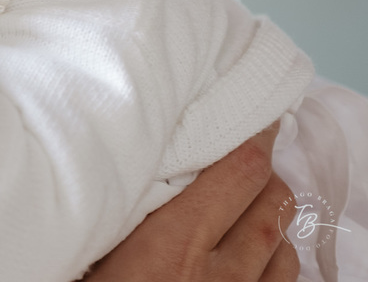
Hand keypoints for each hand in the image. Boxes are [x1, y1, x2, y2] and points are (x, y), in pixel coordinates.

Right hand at [87, 122, 298, 280]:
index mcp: (170, 244)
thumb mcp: (92, 249)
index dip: (253, 135)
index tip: (251, 112)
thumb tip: (123, 152)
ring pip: (283, 238)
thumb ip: (113, 207)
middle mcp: (216, 273)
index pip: (239, 172)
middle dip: (261, 167)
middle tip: (239, 148)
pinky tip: (250, 244)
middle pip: (272, 199)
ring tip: (244, 196)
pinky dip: (275, 250)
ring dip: (269, 210)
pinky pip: (285, 275)